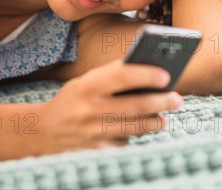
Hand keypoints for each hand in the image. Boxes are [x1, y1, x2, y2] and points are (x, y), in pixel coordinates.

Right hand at [36, 58, 183, 153]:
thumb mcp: (85, 82)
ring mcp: (95, 132)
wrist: (44, 131)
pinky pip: (127, 143)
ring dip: (156, 121)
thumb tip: (149, 71)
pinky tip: (142, 130)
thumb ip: (111, 76)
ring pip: (137, 127)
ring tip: (163, 117)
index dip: (146, 75)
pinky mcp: (99, 151)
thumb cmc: (73, 100)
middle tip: (177, 98)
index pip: (122, 76)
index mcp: (86, 85)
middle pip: (136, 105)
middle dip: (161, 101)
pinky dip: (138, 137)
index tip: (166, 76)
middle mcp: (90, 109)